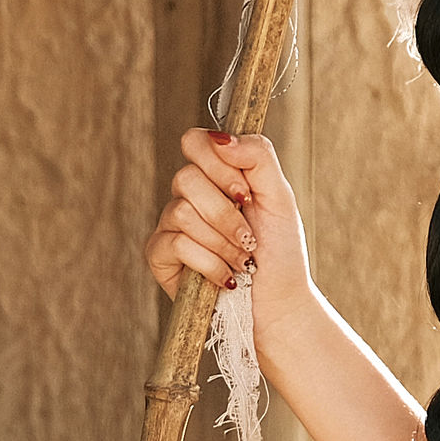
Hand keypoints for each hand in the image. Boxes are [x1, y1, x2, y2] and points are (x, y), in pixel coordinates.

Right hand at [148, 130, 313, 305]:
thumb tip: (221, 137)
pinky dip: (210, 263)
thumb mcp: (279, 196)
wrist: (277, 302)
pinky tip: (226, 277)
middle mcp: (188, 195)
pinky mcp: (160, 255)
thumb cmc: (279, 250)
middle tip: (249, 237)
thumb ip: (257, 155)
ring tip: (241, 260)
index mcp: (215, 175)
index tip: (246, 194)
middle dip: (226, 214)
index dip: (218, 165)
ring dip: (223, 243)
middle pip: (187, 179)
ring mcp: (170, 225)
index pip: (194, 142)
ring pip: (182, 212)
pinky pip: (176, 243)